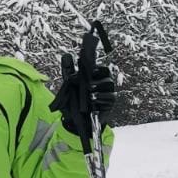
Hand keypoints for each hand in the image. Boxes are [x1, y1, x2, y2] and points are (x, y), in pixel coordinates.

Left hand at [54, 21, 115, 139]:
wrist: (76, 121)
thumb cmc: (73, 102)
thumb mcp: (69, 87)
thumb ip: (68, 73)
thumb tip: (66, 56)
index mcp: (95, 78)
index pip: (101, 68)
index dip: (98, 67)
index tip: (91, 70)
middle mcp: (103, 84)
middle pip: (107, 74)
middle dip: (99, 76)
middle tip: (90, 81)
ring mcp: (107, 93)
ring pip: (109, 84)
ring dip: (99, 87)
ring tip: (90, 92)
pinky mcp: (109, 104)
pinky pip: (110, 97)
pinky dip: (102, 97)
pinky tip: (94, 99)